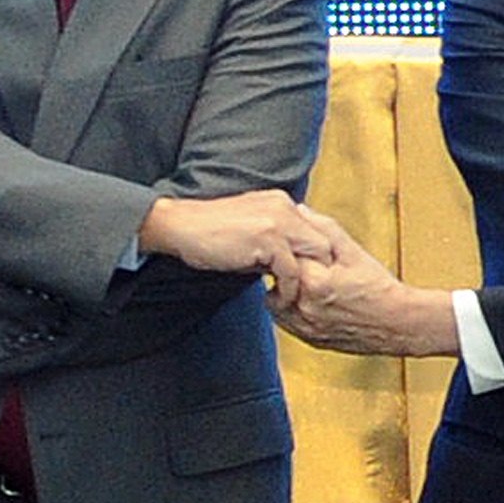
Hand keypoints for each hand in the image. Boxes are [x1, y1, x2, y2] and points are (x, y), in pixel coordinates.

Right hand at [137, 190, 336, 284]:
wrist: (178, 226)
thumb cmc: (210, 234)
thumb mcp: (251, 233)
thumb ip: (276, 245)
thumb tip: (295, 270)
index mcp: (282, 203)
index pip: (317, 232)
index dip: (316, 260)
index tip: (308, 283)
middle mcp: (285, 207)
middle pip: (325, 244)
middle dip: (321, 271)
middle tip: (307, 294)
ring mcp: (278, 221)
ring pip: (316, 257)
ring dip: (307, 283)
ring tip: (291, 299)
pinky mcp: (268, 238)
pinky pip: (292, 271)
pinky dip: (287, 290)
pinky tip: (275, 298)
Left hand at [272, 218, 459, 356]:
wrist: (399, 325)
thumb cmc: (380, 288)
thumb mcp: (354, 251)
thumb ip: (324, 229)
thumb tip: (300, 211)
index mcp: (314, 281)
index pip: (283, 255)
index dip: (291, 249)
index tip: (301, 249)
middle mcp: (304, 307)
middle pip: (274, 279)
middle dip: (285, 269)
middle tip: (306, 266)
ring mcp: (305, 326)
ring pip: (275, 301)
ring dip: (284, 290)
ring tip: (310, 284)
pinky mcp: (308, 339)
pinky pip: (285, 321)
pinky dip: (292, 309)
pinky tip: (311, 301)